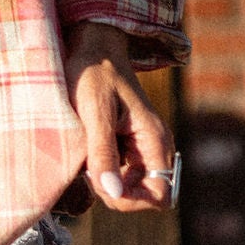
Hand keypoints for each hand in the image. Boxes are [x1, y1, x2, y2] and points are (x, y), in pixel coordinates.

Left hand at [63, 23, 173, 211]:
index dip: (132, 199)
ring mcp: (139, 147)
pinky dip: (99, 168)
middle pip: (141, 195)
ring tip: (84, 152)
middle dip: (113, 190)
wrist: (90, 45)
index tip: (102, 181)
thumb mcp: (94, 111)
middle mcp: (153, 148)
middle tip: (87, 165)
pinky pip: (115, 171)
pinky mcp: (124, 144)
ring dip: (103, 178)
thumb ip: (103, 152)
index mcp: (155, 141)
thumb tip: (113, 193)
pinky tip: (84, 148)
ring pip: (125, 185)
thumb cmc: (93, 73)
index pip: (160, 195)